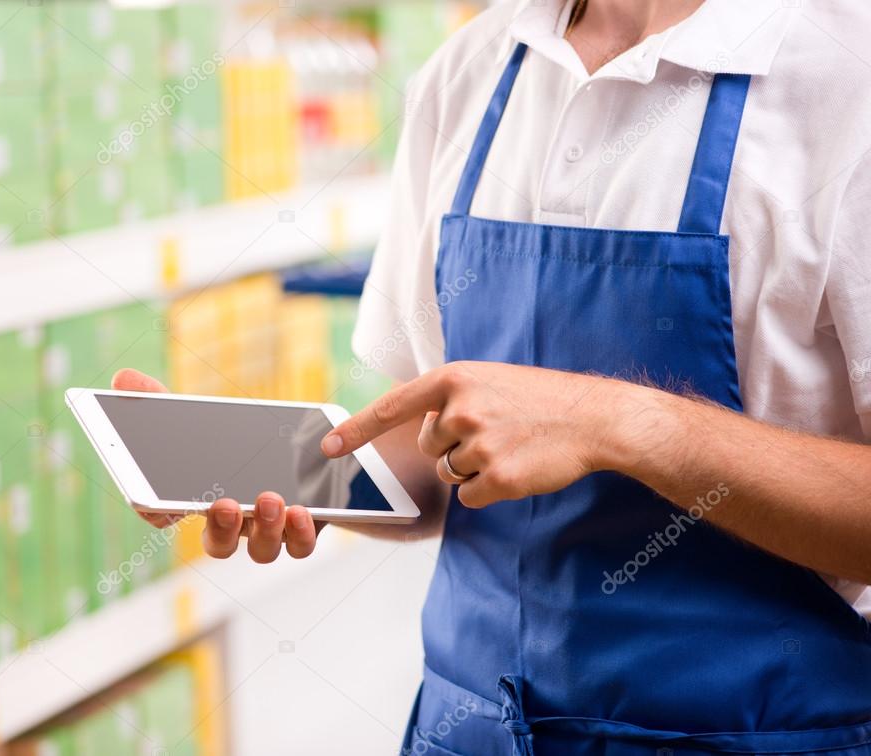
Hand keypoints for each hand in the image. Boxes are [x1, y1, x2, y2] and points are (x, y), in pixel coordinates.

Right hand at [110, 369, 322, 560]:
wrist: (301, 450)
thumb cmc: (232, 439)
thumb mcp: (197, 416)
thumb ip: (158, 400)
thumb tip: (122, 378)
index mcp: (198, 498)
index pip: (166, 516)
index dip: (156, 514)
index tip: (153, 503)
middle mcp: (231, 523)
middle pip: (217, 544)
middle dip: (219, 527)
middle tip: (222, 504)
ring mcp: (266, 529)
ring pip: (261, 548)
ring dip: (265, 528)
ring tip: (270, 498)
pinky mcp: (302, 528)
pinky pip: (299, 545)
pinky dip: (299, 533)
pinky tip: (300, 509)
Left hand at [321, 361, 623, 507]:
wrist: (592, 418)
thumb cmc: (537, 399)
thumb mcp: (487, 380)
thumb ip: (449, 398)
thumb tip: (417, 429)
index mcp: (454, 379)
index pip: (392, 407)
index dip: (356, 429)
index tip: (328, 446)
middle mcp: (461, 409)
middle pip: (429, 448)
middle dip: (453, 447)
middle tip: (493, 432)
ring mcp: (480, 444)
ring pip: (450, 473)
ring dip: (474, 468)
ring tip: (510, 445)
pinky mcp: (499, 477)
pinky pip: (470, 496)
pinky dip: (488, 490)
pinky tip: (516, 468)